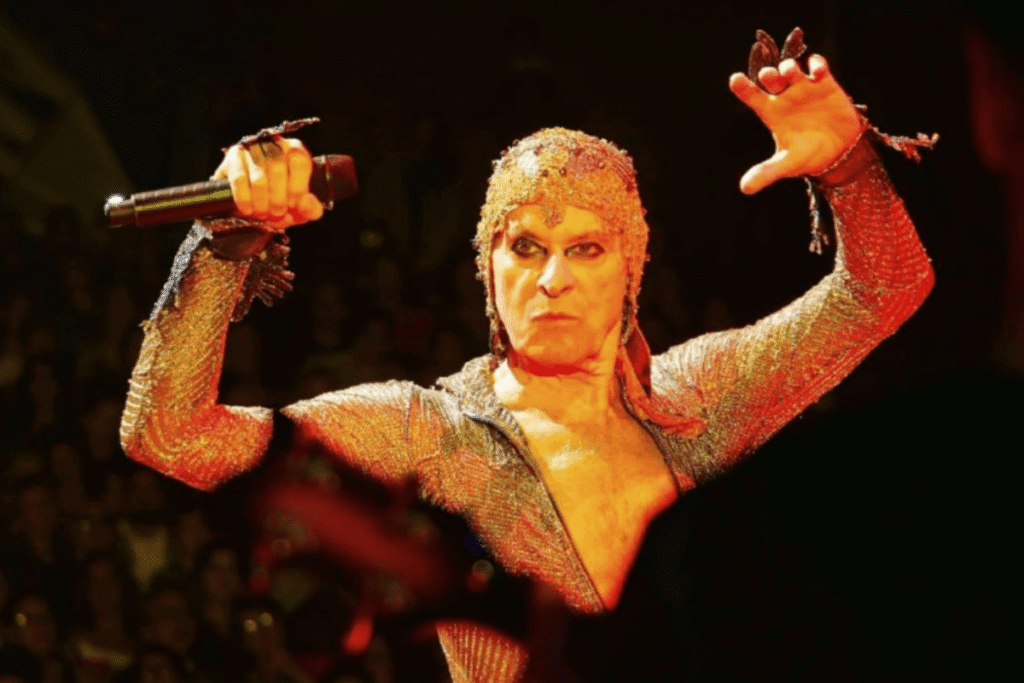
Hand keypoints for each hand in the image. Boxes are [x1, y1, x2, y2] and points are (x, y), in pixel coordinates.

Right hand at [212, 137, 323, 230]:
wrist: (254, 200)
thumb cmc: (283, 201)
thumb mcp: (302, 208)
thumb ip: (311, 208)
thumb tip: (304, 202)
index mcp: (296, 150)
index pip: (299, 161)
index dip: (297, 187)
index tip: (293, 205)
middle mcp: (274, 143)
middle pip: (277, 168)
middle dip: (278, 198)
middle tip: (277, 213)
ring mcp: (252, 147)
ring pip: (258, 176)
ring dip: (261, 201)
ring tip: (263, 214)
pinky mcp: (234, 157)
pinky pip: (239, 179)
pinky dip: (245, 198)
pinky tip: (248, 210)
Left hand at [729, 54, 862, 193]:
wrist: (840, 151)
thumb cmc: (808, 155)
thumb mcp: (787, 164)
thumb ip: (766, 172)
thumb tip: (744, 188)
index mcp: (771, 113)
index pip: (752, 97)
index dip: (743, 88)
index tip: (735, 80)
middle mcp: (785, 98)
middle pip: (770, 78)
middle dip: (768, 74)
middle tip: (770, 78)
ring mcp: (804, 89)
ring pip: (791, 69)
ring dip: (789, 67)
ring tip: (791, 74)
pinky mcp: (825, 84)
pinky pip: (818, 66)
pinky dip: (817, 65)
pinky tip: (818, 72)